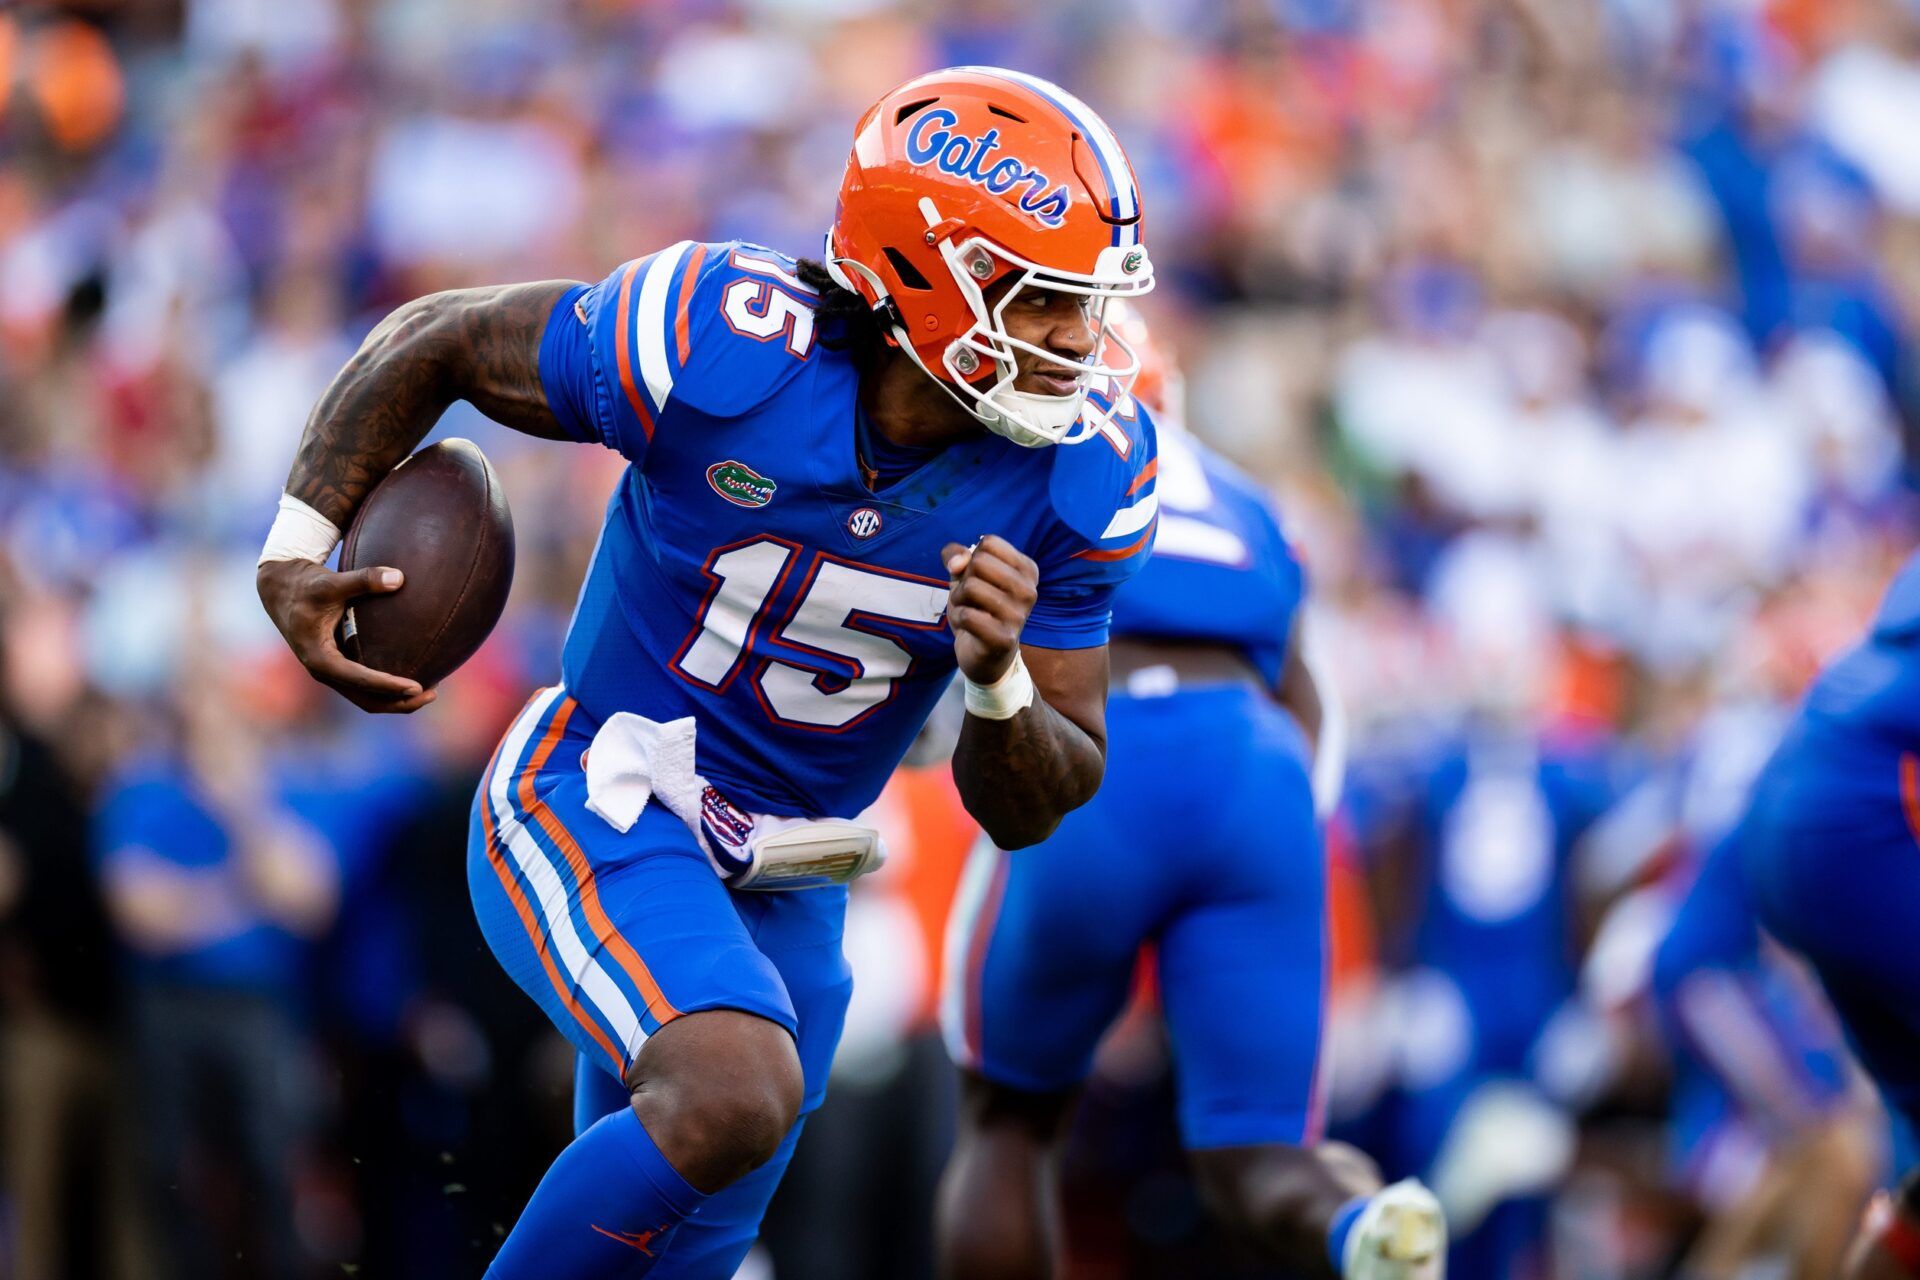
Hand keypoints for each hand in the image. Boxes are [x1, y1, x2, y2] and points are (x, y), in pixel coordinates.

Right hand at [256, 559, 435, 712]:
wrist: (282, 589)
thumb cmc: (306, 585)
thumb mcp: (331, 582)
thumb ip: (364, 579)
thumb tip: (399, 577)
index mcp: (319, 658)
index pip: (358, 680)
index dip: (388, 685)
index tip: (417, 686)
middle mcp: (324, 672)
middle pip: (365, 700)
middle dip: (399, 702)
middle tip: (431, 694)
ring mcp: (331, 672)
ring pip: (366, 698)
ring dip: (396, 700)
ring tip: (431, 691)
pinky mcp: (338, 667)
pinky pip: (365, 687)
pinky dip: (388, 688)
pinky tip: (414, 675)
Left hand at [942, 535, 1038, 684]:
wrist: (986, 655)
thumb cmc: (977, 608)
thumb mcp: (965, 574)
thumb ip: (956, 555)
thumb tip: (956, 563)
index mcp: (1028, 569)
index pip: (989, 542)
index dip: (971, 559)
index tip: (978, 578)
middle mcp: (1030, 590)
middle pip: (979, 562)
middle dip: (964, 579)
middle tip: (970, 598)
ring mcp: (1020, 615)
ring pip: (971, 587)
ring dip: (958, 600)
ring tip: (969, 612)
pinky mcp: (1005, 638)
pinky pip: (967, 615)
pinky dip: (958, 619)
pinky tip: (969, 628)